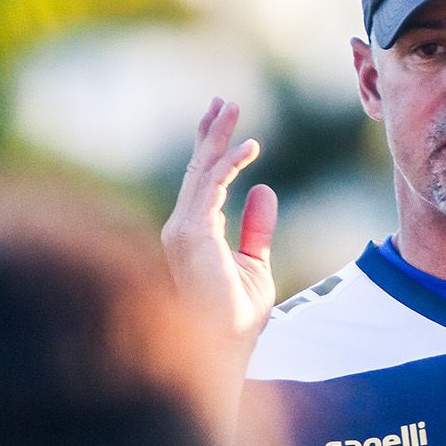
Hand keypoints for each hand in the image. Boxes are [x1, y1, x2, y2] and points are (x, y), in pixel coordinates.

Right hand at [161, 98, 279, 372]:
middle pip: (196, 168)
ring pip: (200, 171)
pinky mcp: (192, 233)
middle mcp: (182, 226)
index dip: (214, 150)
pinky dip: (229, 164)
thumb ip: (256, 227)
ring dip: (216, 137)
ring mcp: (182, 229)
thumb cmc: (237, 314)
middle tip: (224, 101)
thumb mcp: (255, 262)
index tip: (229, 124)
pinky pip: (211, 187)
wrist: (227, 344)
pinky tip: (249, 147)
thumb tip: (263, 189)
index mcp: (194, 231)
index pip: (201, 181)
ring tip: (231, 107)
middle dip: (210, 133)